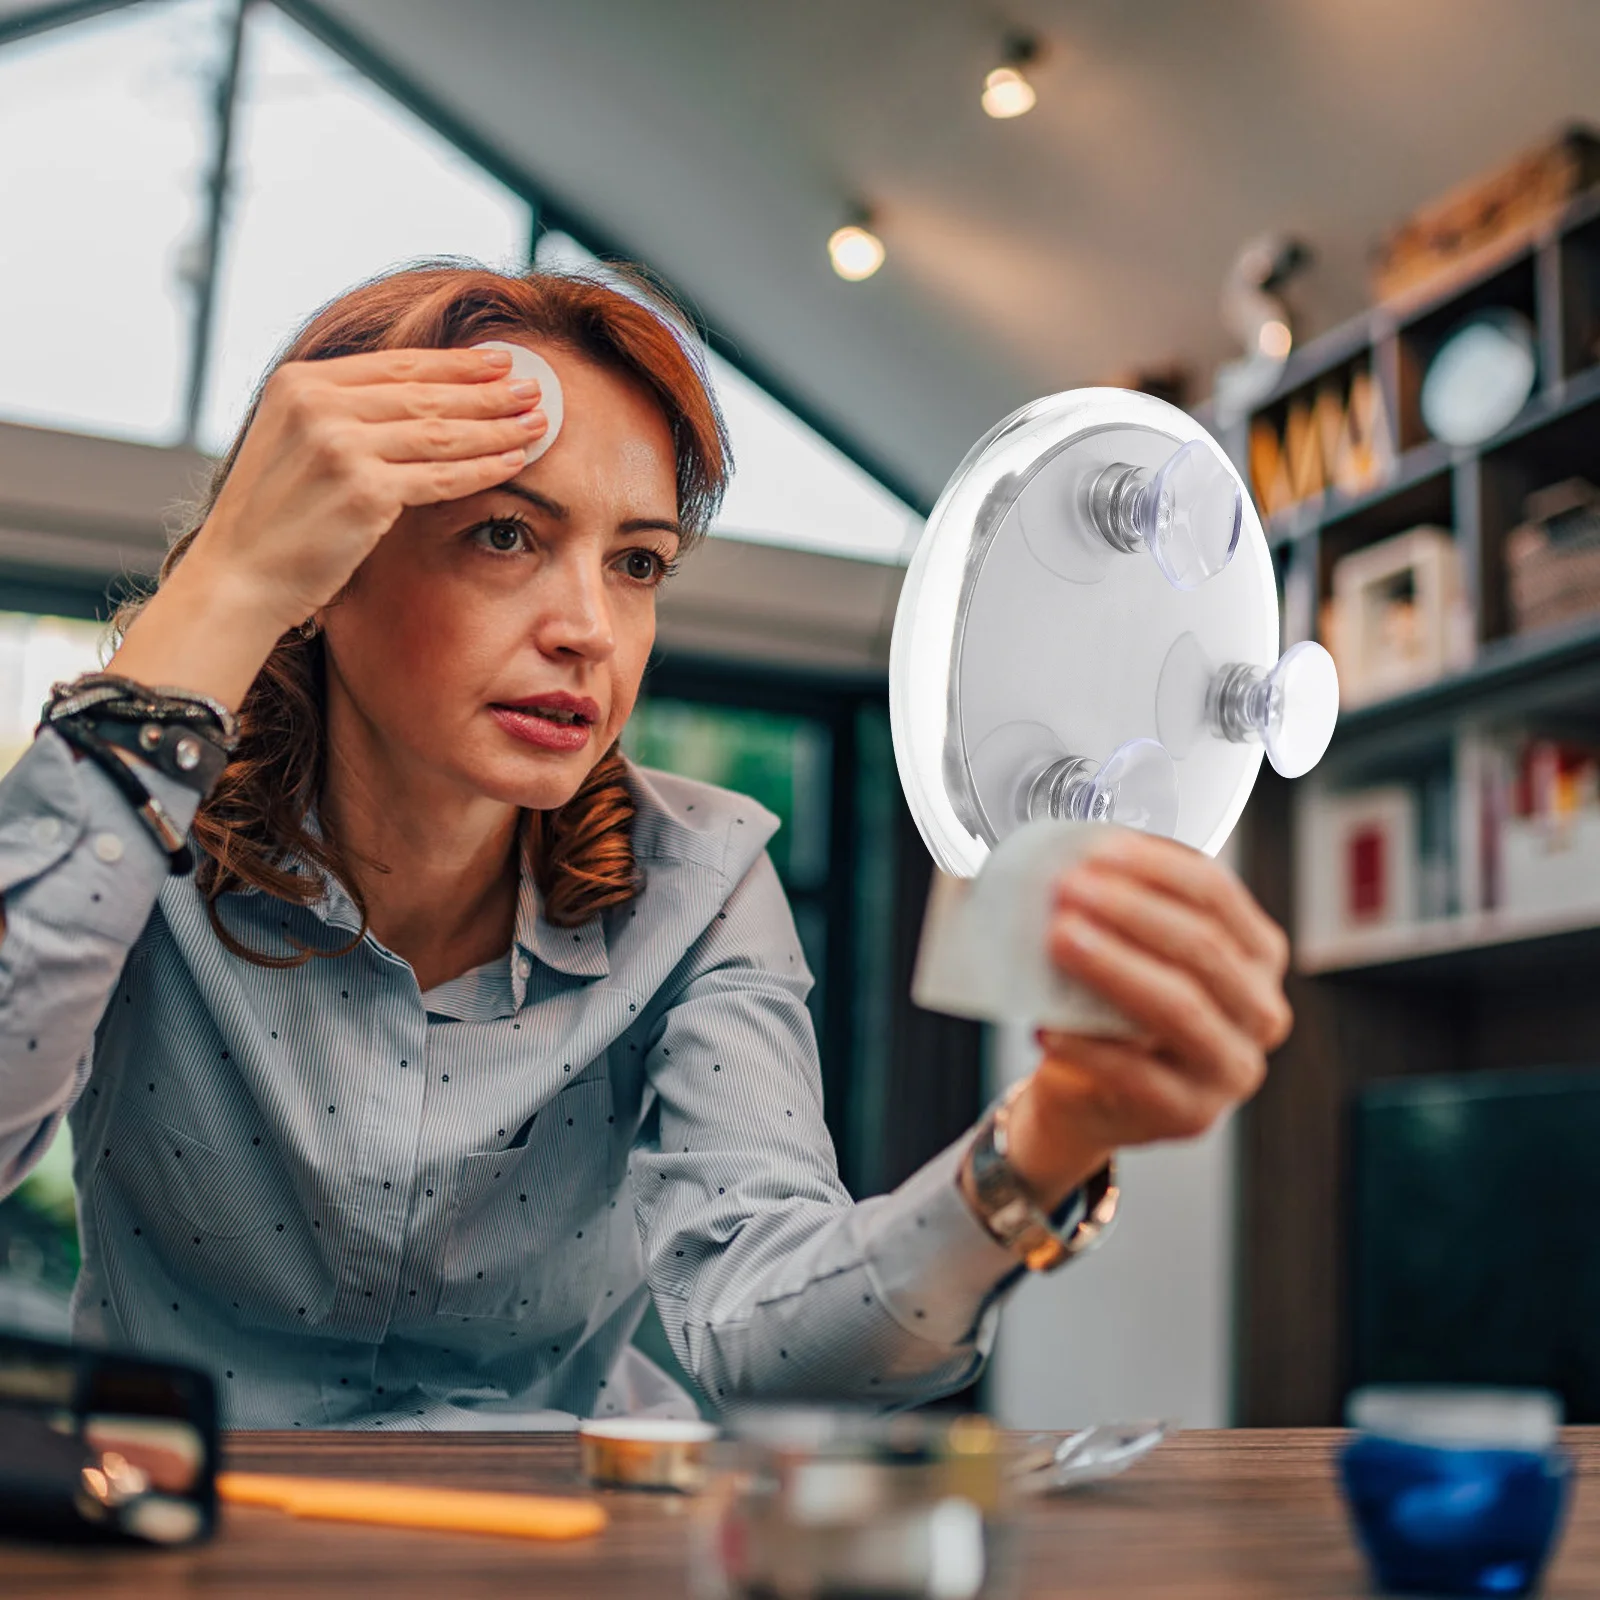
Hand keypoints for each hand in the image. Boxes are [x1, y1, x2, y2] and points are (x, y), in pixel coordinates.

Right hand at [109, 347, 545, 707]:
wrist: (238, 576)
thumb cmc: (272, 520)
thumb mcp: (295, 443)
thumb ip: (341, 414)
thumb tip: (415, 399)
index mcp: (300, 383)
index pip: (395, 365)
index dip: (453, 362)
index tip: (497, 360)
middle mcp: (318, 404)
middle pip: (425, 392)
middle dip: (487, 391)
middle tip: (535, 387)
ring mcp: (340, 445)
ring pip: (441, 431)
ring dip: (497, 426)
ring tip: (538, 422)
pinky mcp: (363, 490)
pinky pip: (441, 475)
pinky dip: (483, 467)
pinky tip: (515, 462)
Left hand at [1003, 830, 1291, 1211]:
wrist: (1091, 1093)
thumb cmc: (1116, 1011)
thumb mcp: (1134, 952)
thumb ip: (1123, 910)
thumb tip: (1072, 859)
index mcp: (1257, 955)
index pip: (1216, 895)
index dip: (1157, 867)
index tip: (1099, 850)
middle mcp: (1259, 1011)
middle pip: (1202, 946)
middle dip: (1130, 910)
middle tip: (1069, 889)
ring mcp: (1231, 1068)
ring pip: (1180, 1007)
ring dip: (1113, 966)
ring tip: (1059, 939)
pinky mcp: (1190, 1113)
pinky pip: (1138, 1075)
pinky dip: (1088, 1046)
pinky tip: (1048, 1026)